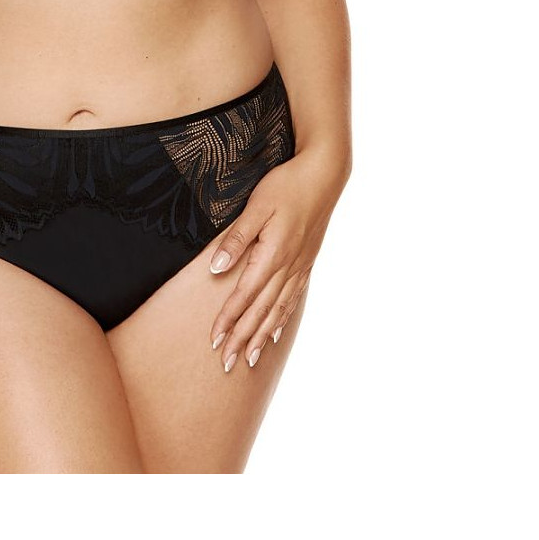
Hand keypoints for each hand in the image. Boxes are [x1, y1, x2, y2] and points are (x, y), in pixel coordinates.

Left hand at [206, 145, 348, 372]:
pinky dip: (282, 318)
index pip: (244, 295)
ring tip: (250, 359)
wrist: (324, 175)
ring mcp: (300, 266)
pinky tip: (275, 331)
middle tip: (227, 364)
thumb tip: (216, 267)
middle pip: (261, 311)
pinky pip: (292, 298)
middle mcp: (287, 266)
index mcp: (272, 254)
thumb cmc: (287, 185)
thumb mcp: (257, 206)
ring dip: (262, 336)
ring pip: (278, 310)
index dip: (228, 320)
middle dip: (242, 338)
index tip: (214, 341)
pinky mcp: (307, 261)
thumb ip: (236, 239)